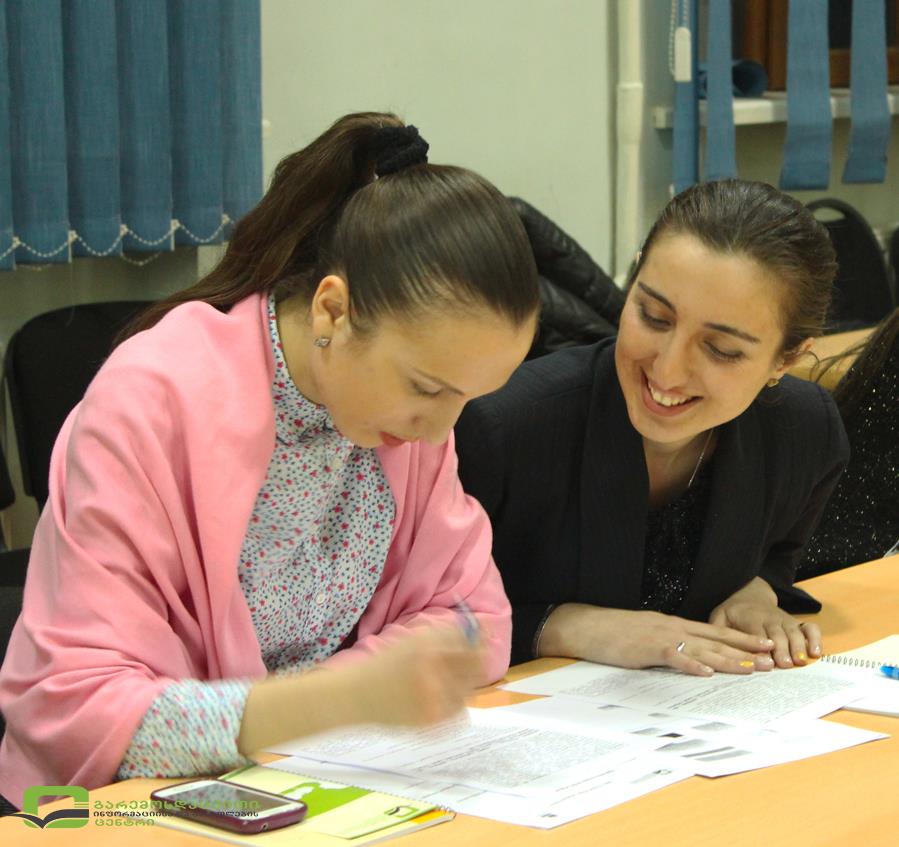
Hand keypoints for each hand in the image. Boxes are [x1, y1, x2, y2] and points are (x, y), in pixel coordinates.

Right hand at [352, 624, 485, 726]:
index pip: (470, 644)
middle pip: (475, 668)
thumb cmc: (385, 664)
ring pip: (469, 692)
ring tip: (446, 681)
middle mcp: (432, 673)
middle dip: (477, 662)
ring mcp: (432, 701)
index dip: (482, 640)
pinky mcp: (431, 723)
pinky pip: (458, 713)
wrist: (356, 696)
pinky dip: (454, 705)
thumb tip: (480, 628)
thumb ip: (447, 633)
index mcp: (427, 649)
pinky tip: (439, 698)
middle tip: (469, 662)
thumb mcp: (414, 639)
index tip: (486, 638)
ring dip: (464, 685)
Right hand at [539, 604, 774, 676]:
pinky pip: (673, 657)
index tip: (763, 645)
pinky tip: (707, 673)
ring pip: (702, 650)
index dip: (740, 639)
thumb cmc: (613, 633)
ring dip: (728, 660)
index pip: (714, 633)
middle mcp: (672, 628)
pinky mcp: (646, 648)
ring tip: (752, 668)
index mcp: (672, 625)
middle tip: (771, 659)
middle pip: (716, 640)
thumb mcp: (645, 636)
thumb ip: (666, 644)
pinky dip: (691, 665)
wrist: (586, 626)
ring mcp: (660, 637)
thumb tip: (684, 656)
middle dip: (745, 650)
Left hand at [709, 577, 821, 667]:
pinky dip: (815, 638)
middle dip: (782, 649)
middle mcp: (769, 618)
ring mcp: (784, 620)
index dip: (760, 646)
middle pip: (777, 633)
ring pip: (794, 632)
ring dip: (799, 646)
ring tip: (801, 661)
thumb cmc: (733, 612)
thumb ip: (718, 631)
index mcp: (749, 618)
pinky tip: (817, 652)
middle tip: (785, 664)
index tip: (765, 661)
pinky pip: (809, 627)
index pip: (755, 632)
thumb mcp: (720, 617)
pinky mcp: (796, 623)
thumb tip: (714, 648)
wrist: (750, 594)